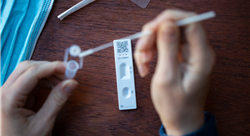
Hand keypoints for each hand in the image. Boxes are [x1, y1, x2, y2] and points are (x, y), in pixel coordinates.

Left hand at [0, 61, 77, 135]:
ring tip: (62, 81)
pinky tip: (53, 85)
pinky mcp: (13, 95)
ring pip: (27, 72)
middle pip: (27, 68)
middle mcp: (3, 92)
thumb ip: (57, 101)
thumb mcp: (43, 123)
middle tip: (67, 74)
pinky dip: (42, 80)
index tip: (68, 68)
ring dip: (46, 73)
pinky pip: (28, 80)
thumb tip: (71, 83)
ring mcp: (6, 93)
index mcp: (8, 99)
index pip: (31, 73)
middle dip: (49, 68)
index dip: (51, 67)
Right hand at [134, 10, 214, 134]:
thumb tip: (167, 24)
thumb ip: (167, 49)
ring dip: (150, 43)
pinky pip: (164, 43)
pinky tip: (146, 61)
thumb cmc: (176, 106)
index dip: (169, 19)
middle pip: (175, 26)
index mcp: (201, 56)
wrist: (180, 119)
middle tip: (142, 48)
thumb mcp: (167, 78)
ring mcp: (189, 53)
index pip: (190, 22)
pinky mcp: (180, 56)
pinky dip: (152, 50)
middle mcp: (197, 51)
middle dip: (154, 34)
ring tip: (143, 60)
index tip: (151, 29)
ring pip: (166, 33)